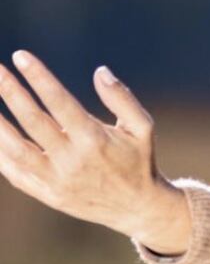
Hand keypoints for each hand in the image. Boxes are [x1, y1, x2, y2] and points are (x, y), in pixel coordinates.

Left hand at [0, 49, 187, 249]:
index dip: (39, 77)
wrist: (137, 208)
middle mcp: (72, 160)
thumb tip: (100, 71)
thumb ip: (122, 98)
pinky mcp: (47, 194)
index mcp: (95, 140)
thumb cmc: (138, 160)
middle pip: (33, 121)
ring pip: (14, 149)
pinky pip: (13, 172)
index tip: (21, 56)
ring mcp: (56, 180)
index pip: (60, 102)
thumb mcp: (142, 127)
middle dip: (10, 92)